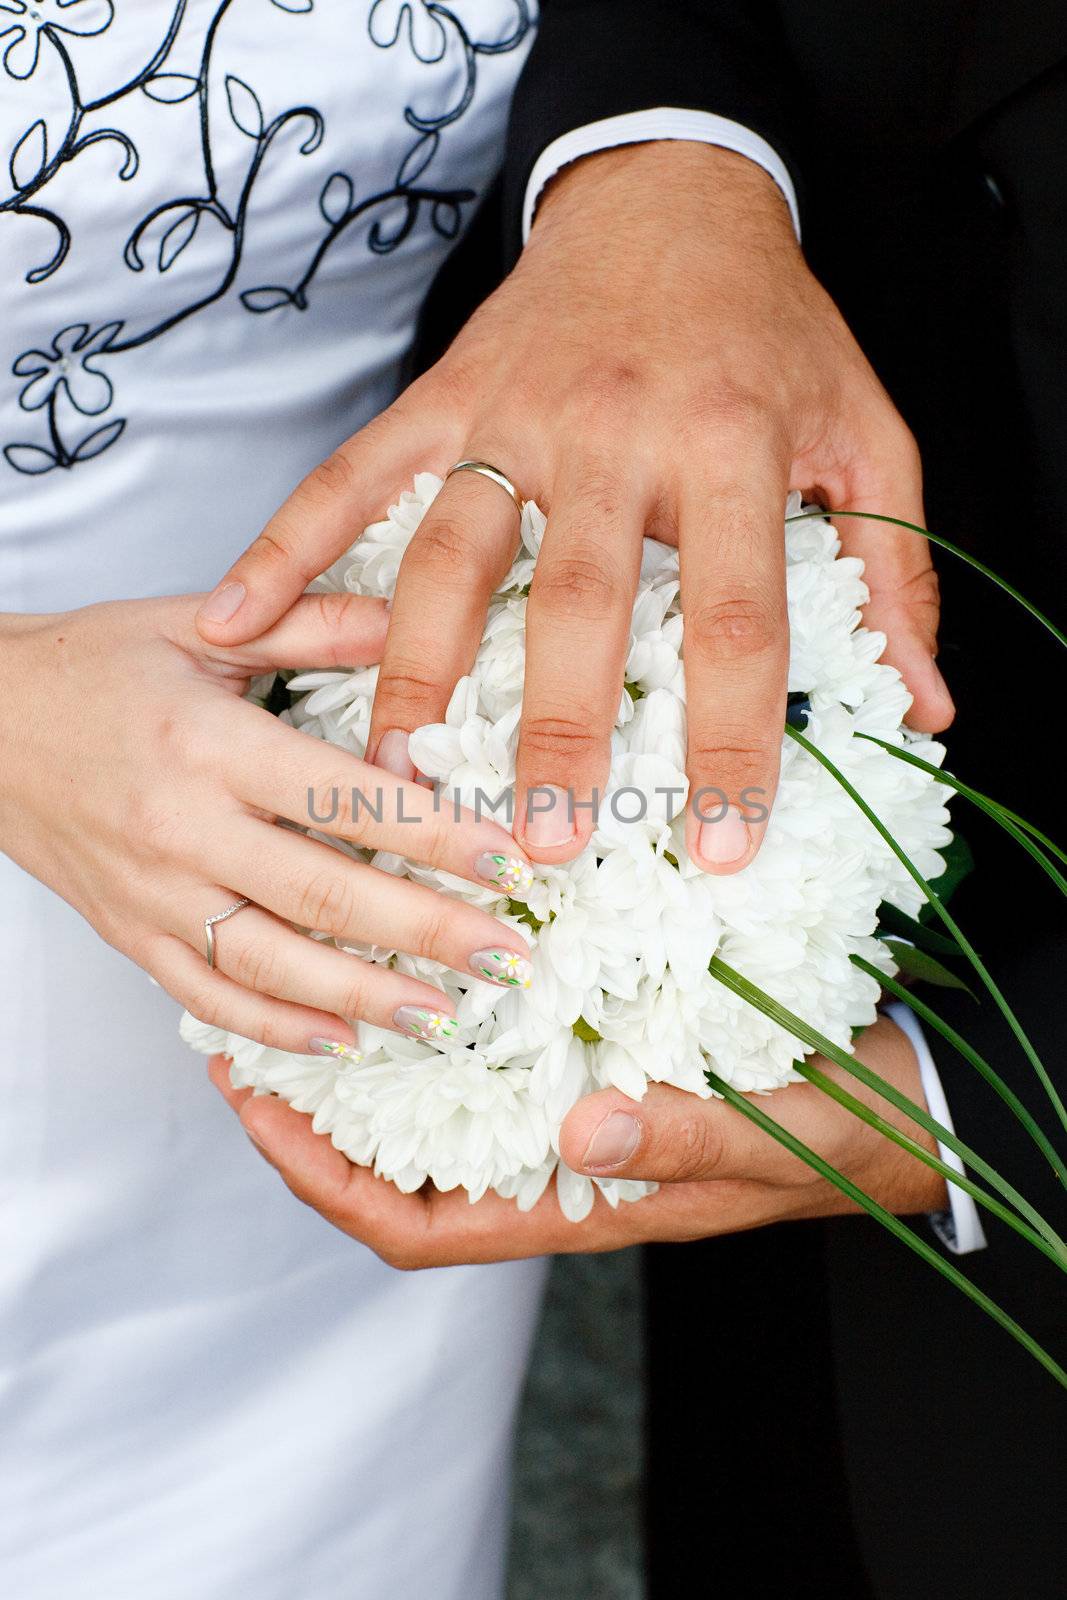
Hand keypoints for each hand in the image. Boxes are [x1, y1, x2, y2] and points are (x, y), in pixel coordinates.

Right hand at [0, 598, 538, 1053]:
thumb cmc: (93, 667)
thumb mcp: (200, 625)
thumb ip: (313, 624)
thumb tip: (416, 616)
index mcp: (210, 744)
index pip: (344, 799)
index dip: (433, 836)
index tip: (506, 862)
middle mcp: (182, 828)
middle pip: (324, 894)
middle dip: (426, 932)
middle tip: (508, 957)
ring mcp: (152, 893)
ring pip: (273, 963)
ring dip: (366, 997)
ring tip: (447, 1014)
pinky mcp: (129, 933)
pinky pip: (209, 996)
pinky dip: (277, 1026)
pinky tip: (344, 1039)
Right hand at [196, 141, 953, 875]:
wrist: (673, 195)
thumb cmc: (772, 330)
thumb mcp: (867, 437)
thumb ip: (895, 573)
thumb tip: (924, 707)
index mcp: (733, 448)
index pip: (736, 620)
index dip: (731, 742)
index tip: (720, 844)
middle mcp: (616, 435)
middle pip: (579, 605)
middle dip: (555, 735)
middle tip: (536, 844)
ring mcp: (515, 414)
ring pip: (448, 556)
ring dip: (414, 673)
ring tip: (392, 776)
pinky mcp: (445, 397)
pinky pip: (355, 477)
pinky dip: (289, 545)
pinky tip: (237, 617)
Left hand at [208, 1014, 946, 1265]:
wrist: (899, 1106)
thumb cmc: (838, 1133)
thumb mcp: (772, 1135)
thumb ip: (685, 1140)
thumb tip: (584, 1131)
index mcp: (579, 1203)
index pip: (417, 1225)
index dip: (324, 1180)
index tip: (256, 1109)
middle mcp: (557, 1162)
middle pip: (401, 1166)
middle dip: (316, 1114)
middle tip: (249, 1026)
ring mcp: (574, 1112)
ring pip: (441, 1108)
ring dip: (370, 1058)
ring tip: (311, 980)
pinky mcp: (604, 1058)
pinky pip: (499, 1054)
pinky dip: (447, 1016)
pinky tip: (430, 951)